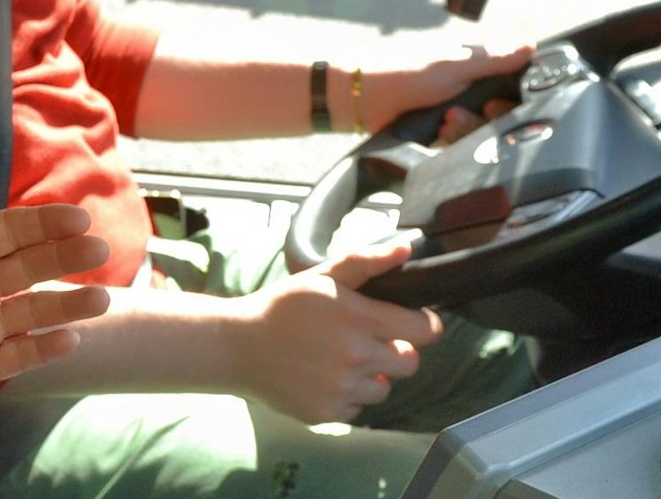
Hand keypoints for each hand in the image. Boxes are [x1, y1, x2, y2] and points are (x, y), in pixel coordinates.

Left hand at [0, 161, 110, 416]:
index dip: (43, 223)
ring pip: (35, 310)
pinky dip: (45, 349)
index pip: (10, 231)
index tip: (77, 216)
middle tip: (97, 248)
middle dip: (65, 256)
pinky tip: (69, 340)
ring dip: (68, 304)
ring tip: (100, 299)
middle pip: (32, 265)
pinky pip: (20, 355)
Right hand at [229, 240, 442, 422]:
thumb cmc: (281, 307)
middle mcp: (356, 356)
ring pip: (384, 388)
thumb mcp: (321, 276)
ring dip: (370, 376)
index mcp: (359, 318)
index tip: (409, 322)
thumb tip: (406, 248)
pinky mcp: (328, 412)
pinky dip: (345, 395)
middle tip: (368, 341)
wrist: (236, 345)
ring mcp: (342, 388)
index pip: (424, 330)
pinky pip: (357, 407)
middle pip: (410, 363)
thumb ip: (365, 261)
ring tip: (339, 359)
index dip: (422, 324)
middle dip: (396, 351)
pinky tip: (321, 376)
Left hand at [353, 39, 531, 135]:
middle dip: (479, 121)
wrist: (356, 98)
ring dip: (461, 132)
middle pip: (493, 118)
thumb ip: (493, 60)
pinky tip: (435, 137)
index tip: (493, 107)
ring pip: (475, 135)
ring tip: (442, 125)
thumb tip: (531, 45)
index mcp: (470, 68)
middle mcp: (462, 92)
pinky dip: (448, 145)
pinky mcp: (433, 134)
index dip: (507, 103)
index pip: (508, 89)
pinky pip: (455, 148)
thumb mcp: (453, 64)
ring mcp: (447, 114)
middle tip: (457, 117)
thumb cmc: (402, 71)